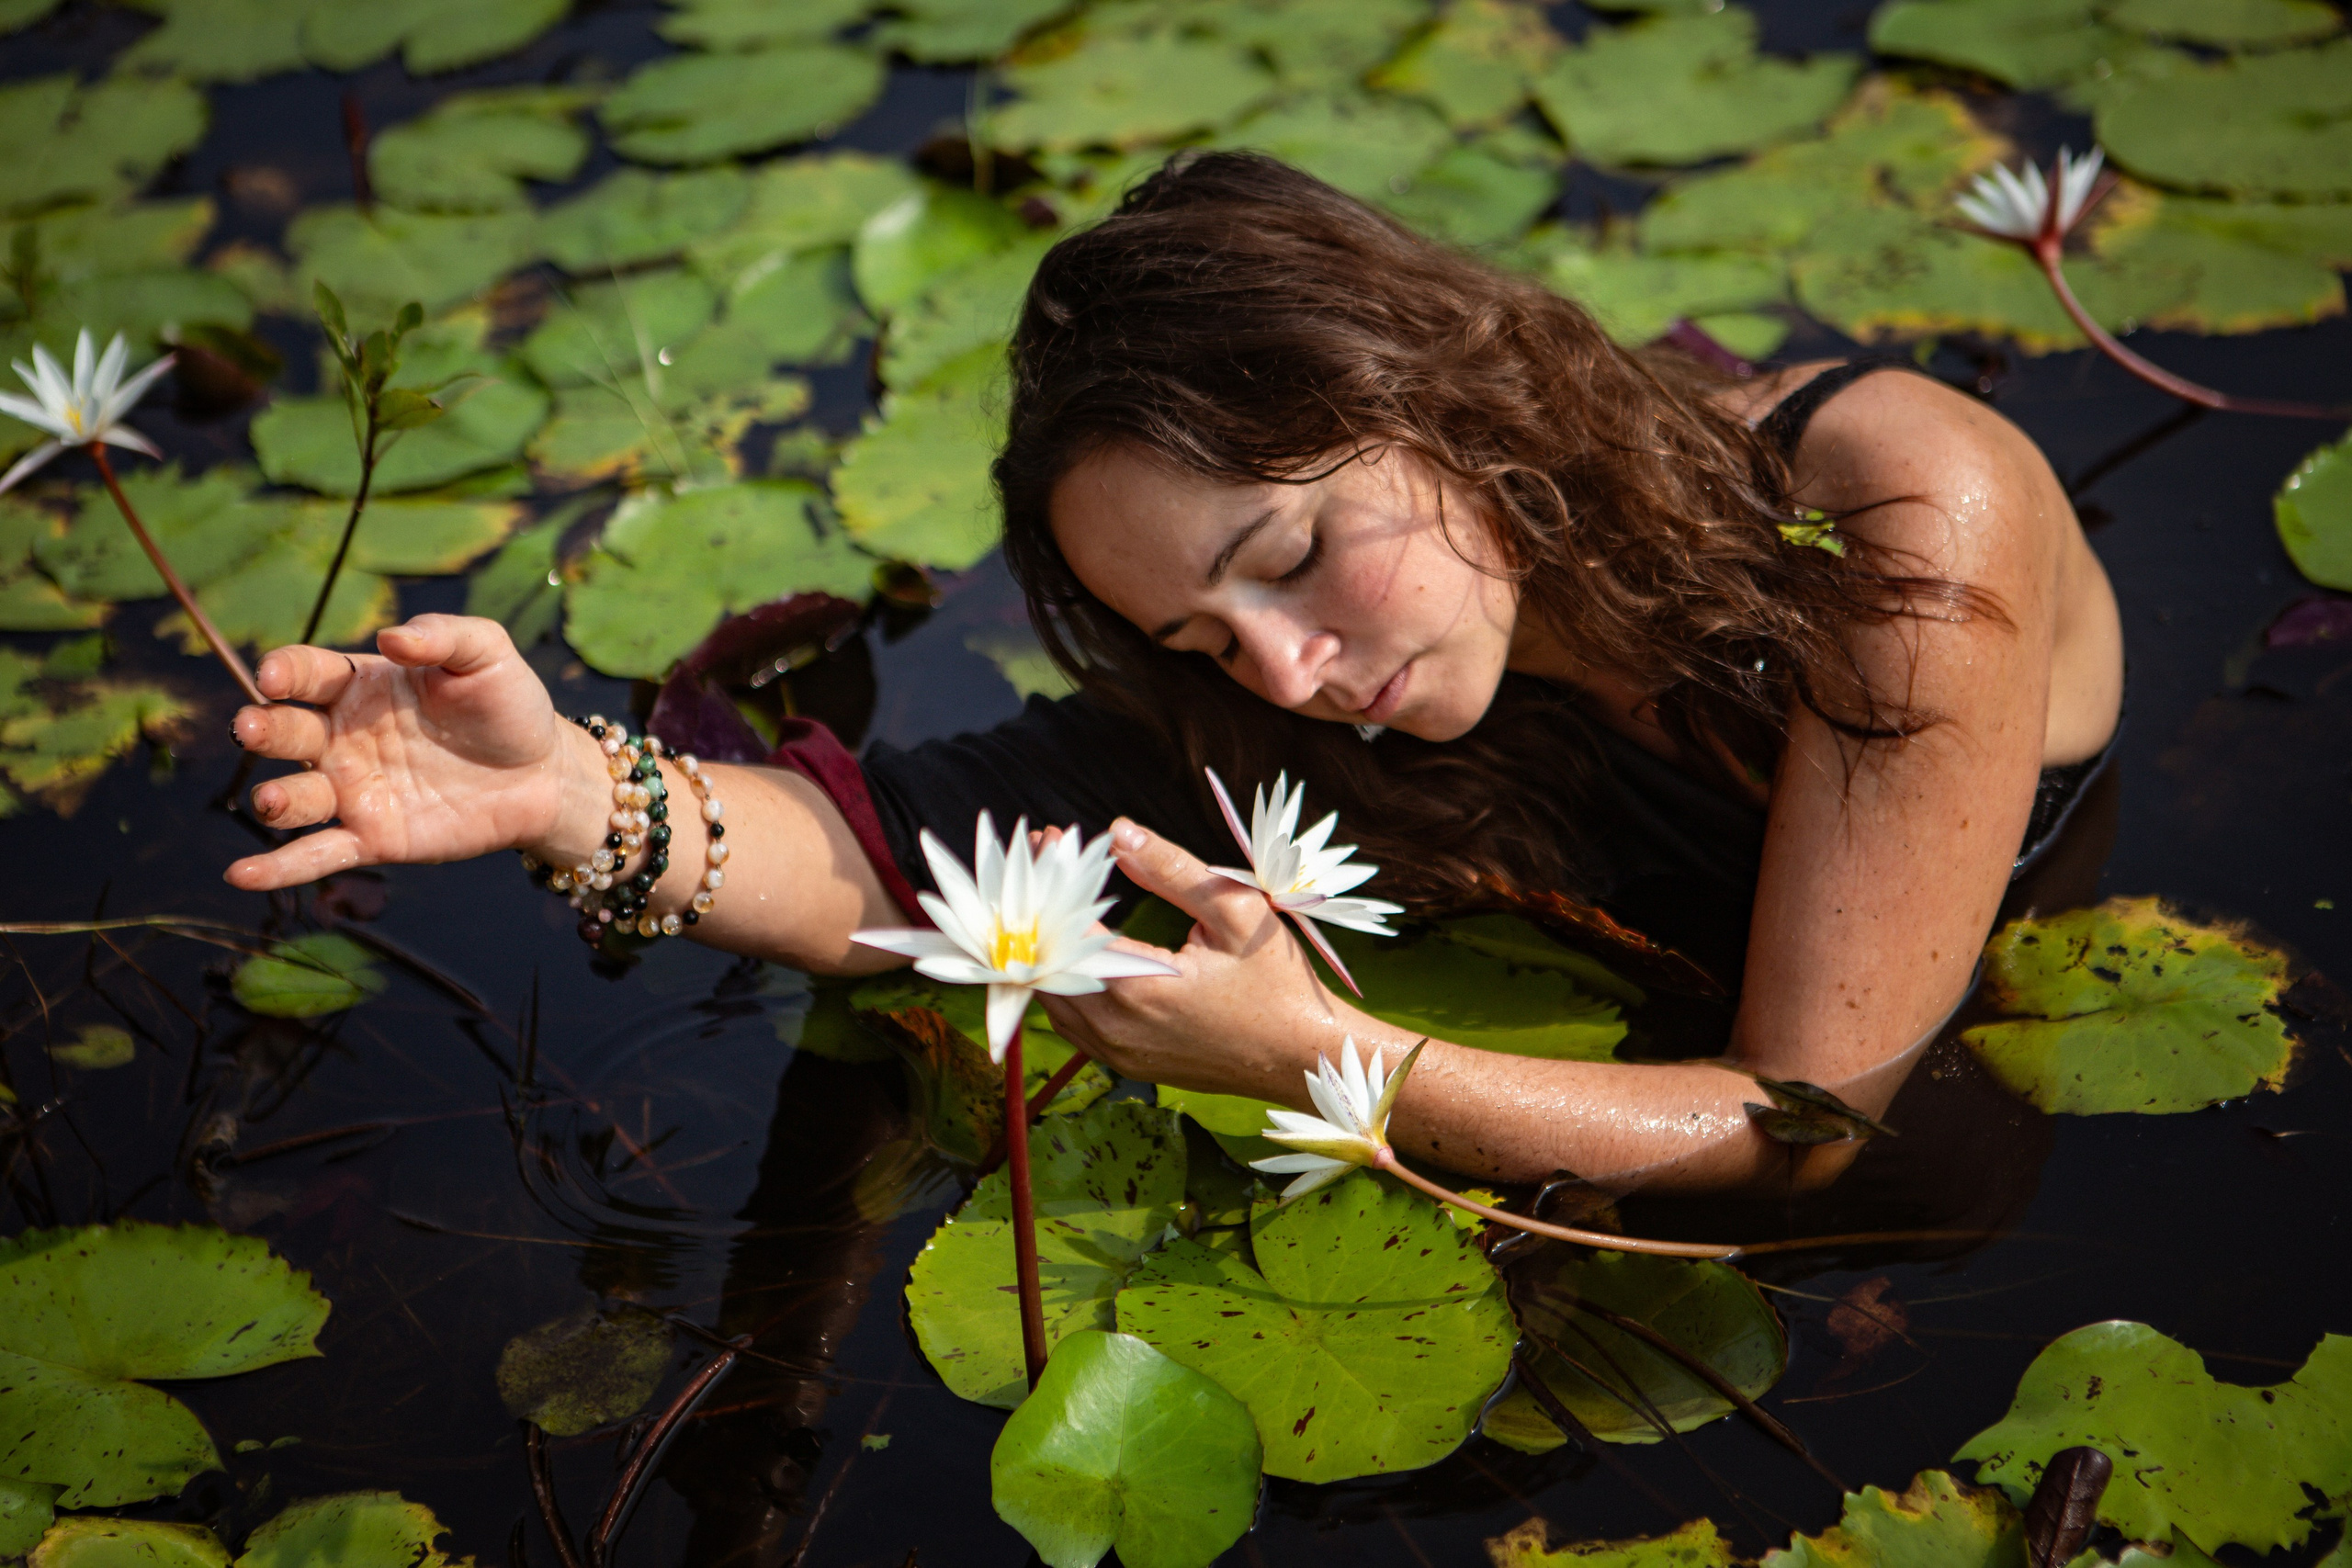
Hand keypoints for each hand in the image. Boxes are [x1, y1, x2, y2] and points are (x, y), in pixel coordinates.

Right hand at [224, 614, 598, 890]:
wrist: (544, 774)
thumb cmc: (509, 705)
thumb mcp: (486, 654)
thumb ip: (442, 636)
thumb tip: (391, 637)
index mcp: (361, 687)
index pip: (308, 673)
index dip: (285, 672)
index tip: (273, 676)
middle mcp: (344, 738)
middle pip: (288, 732)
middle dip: (264, 729)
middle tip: (252, 728)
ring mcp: (354, 790)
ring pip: (297, 797)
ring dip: (276, 799)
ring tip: (271, 800)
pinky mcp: (373, 838)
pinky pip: (318, 853)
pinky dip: (279, 868)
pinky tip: (242, 876)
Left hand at [1035, 818, 1361, 1103]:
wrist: (1302, 1056)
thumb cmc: (1278, 982)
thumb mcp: (1235, 910)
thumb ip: (1172, 870)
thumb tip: (1119, 831)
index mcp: (1138, 989)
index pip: (1069, 924)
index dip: (1057, 877)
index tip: (1055, 837)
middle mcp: (1115, 1027)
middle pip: (1047, 962)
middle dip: (1045, 905)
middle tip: (1050, 861)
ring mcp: (1116, 1052)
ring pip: (1051, 996)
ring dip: (1048, 946)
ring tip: (1058, 896)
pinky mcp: (1124, 1062)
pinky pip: (1071, 1020)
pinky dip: (1063, 982)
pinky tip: (1074, 949)